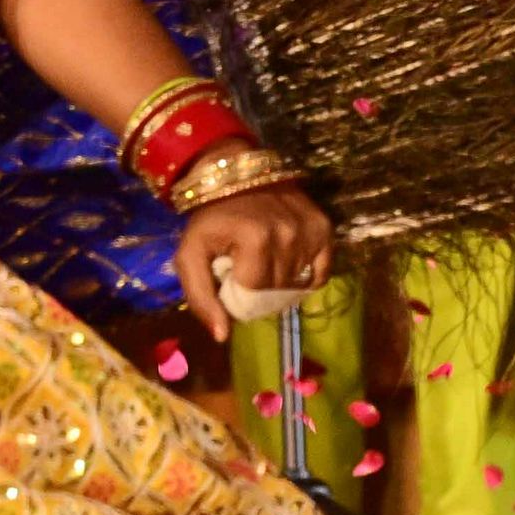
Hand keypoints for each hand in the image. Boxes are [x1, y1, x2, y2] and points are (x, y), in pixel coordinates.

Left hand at [177, 184, 333, 339]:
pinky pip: (322, 270)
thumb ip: (201, 298)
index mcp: (255, 239)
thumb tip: (223, 336)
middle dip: (260, 289)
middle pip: (277, 288)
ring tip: (266, 265)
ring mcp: (309, 228)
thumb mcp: (190, 256)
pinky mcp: (323, 225)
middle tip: (247, 272)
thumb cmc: (210, 220)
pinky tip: (292, 266)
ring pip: (298, 281)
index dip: (239, 293)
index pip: (254, 293)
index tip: (230, 278)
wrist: (236, 178)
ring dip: (281, 281)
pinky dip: (308, 274)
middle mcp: (289, 233)